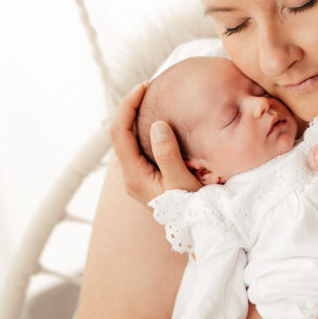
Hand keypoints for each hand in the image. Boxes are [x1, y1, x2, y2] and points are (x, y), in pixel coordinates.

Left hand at [109, 82, 200, 204]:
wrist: (198, 231)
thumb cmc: (193, 209)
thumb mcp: (183, 183)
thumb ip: (168, 155)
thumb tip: (157, 125)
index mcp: (134, 176)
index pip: (119, 133)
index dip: (127, 106)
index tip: (144, 87)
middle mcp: (131, 176)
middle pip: (120, 134)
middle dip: (130, 107)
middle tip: (148, 87)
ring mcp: (138, 177)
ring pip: (128, 140)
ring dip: (136, 117)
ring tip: (152, 99)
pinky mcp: (147, 177)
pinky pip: (138, 147)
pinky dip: (145, 129)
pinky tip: (160, 121)